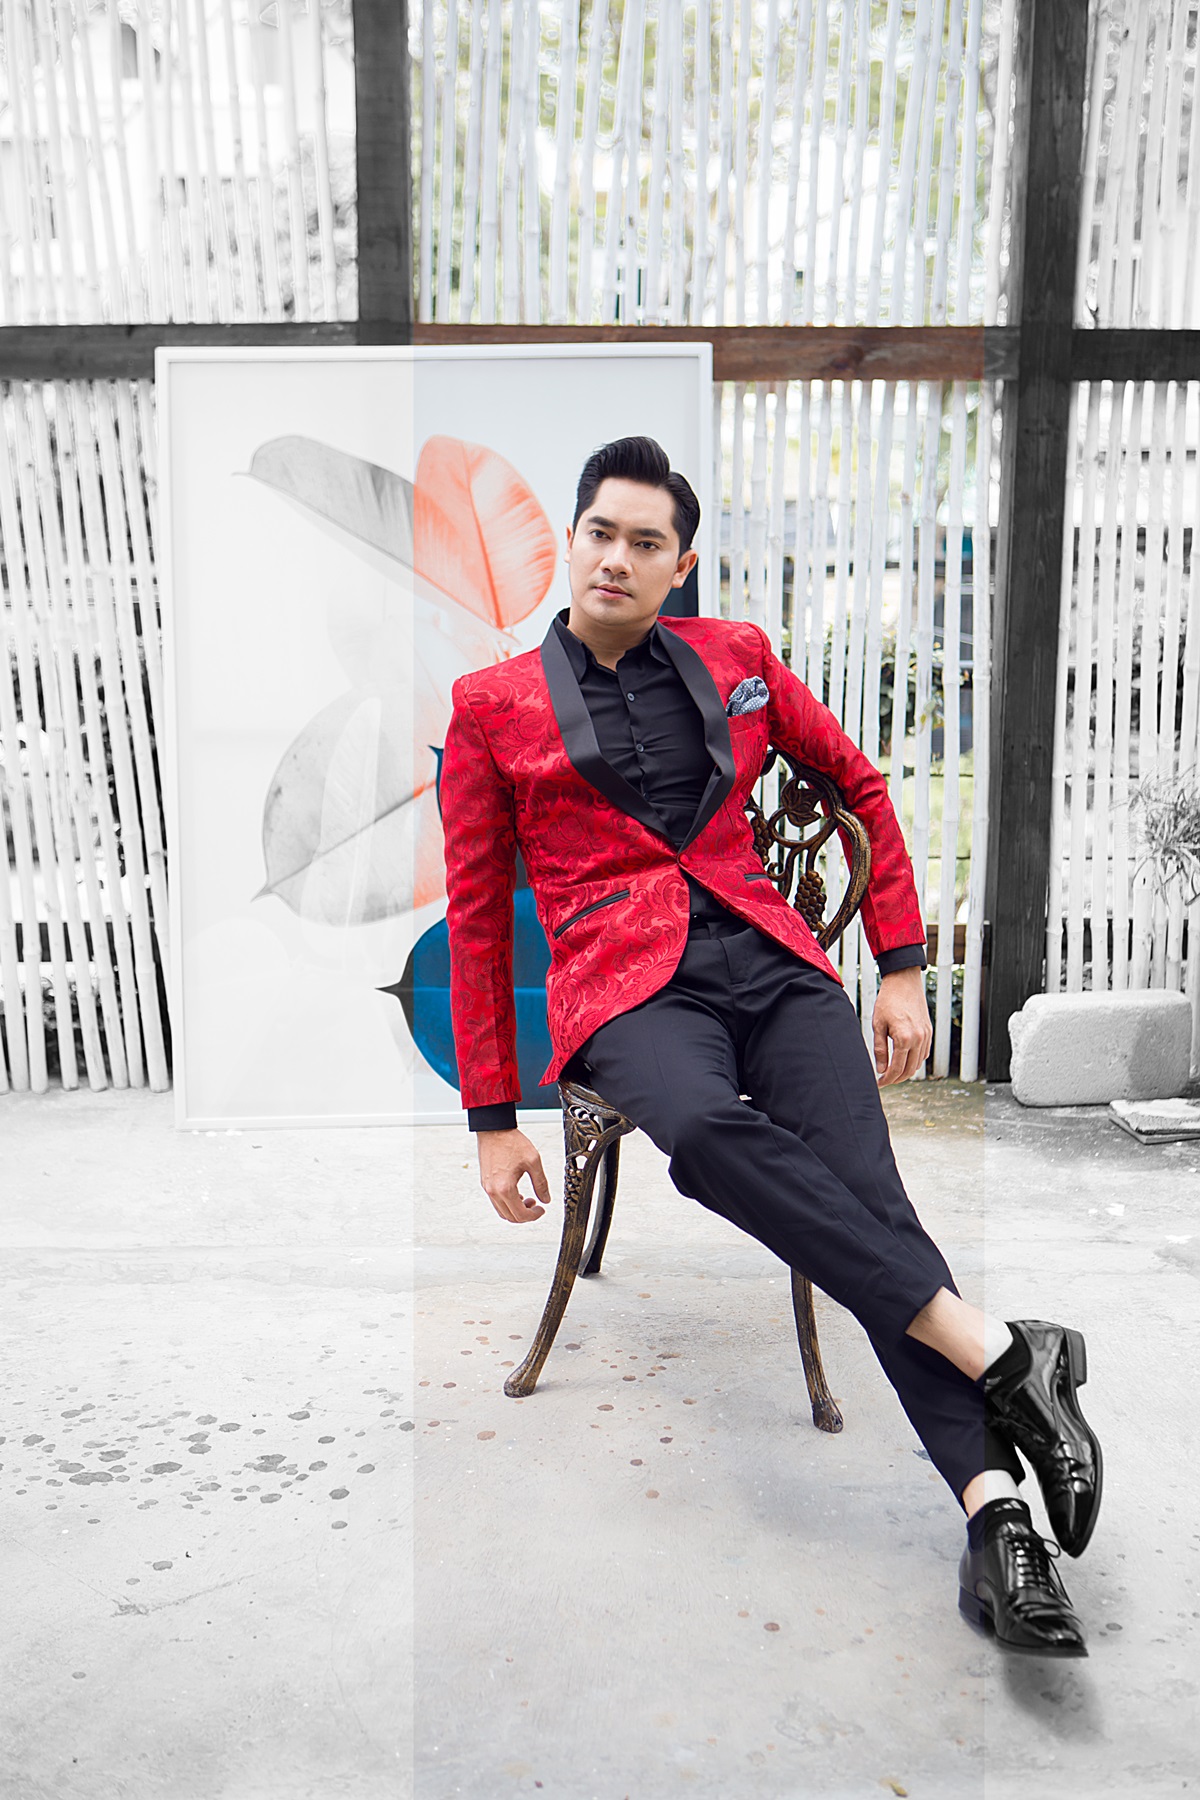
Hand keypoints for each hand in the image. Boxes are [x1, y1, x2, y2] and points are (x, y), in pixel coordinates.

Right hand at [477, 1128, 553, 1223]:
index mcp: (505, 1188)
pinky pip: (496, 1202)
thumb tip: (546, 1199)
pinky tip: (518, 1194)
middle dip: (526, 1215)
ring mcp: (487, 1188)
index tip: (541, 1209)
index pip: (520, 1215)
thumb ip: (541, 1183)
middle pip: (510, 1217)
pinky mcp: (485, 1183)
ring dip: (516, 1210)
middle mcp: (493, 1191)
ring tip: (528, 1199)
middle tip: (536, 1206)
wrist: (494, 1129)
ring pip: (502, 1211)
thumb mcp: (533, 1161)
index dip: (534, 1216)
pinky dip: (508, 1203)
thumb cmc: (510, 1142)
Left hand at [872, 966, 931, 1085]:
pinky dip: (914, 1060)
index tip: (879, 1083)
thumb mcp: (878, 1025)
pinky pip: (923, 1053)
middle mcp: (919, 1039)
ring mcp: (926, 1036)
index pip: (897, 1068)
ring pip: (918, 1063)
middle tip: (884, 1080)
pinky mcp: (929, 1031)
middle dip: (896, 1079)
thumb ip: (880, 1050)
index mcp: (905, 1038)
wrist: (904, 982)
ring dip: (906, 1070)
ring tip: (891, 1071)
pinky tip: (903, 1059)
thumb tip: (881, 1069)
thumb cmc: (887, 1001)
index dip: (887, 1079)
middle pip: (909, 1070)